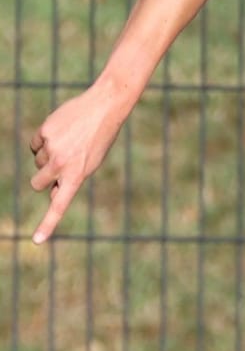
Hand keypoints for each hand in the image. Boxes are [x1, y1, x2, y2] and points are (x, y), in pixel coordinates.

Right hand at [28, 80, 127, 243]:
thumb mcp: (90, 165)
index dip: (48, 224)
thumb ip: (71, 181)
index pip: (60, 206)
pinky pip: (34, 144)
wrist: (104, 109)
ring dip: (47, 156)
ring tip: (68, 143)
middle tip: (59, 167)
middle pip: (37, 183)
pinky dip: (43, 140)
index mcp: (77, 177)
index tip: (37, 241)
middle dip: (43, 178)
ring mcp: (52, 149)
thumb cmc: (99, 140)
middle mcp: (62, 166)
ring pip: (37, 162)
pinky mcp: (44, 133)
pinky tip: (60, 132)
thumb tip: (52, 194)